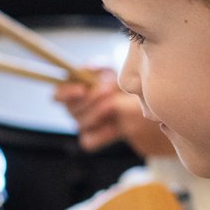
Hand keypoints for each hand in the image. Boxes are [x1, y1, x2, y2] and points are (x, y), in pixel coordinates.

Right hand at [54, 68, 175, 157]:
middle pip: (70, 108)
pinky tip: (114, 128)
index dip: (66, 92)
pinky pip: (89, 141)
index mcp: (77, 89)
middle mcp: (77, 107)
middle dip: (90, 99)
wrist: (151, 111)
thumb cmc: (131, 86)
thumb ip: (101, 70)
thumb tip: (88, 68)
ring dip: (97, 113)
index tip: (82, 89)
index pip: (58, 93)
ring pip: (80, 123)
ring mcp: (85, 125)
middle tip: (108, 90)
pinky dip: (101, 135)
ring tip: (114, 106)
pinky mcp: (94, 139)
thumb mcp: (119, 72)